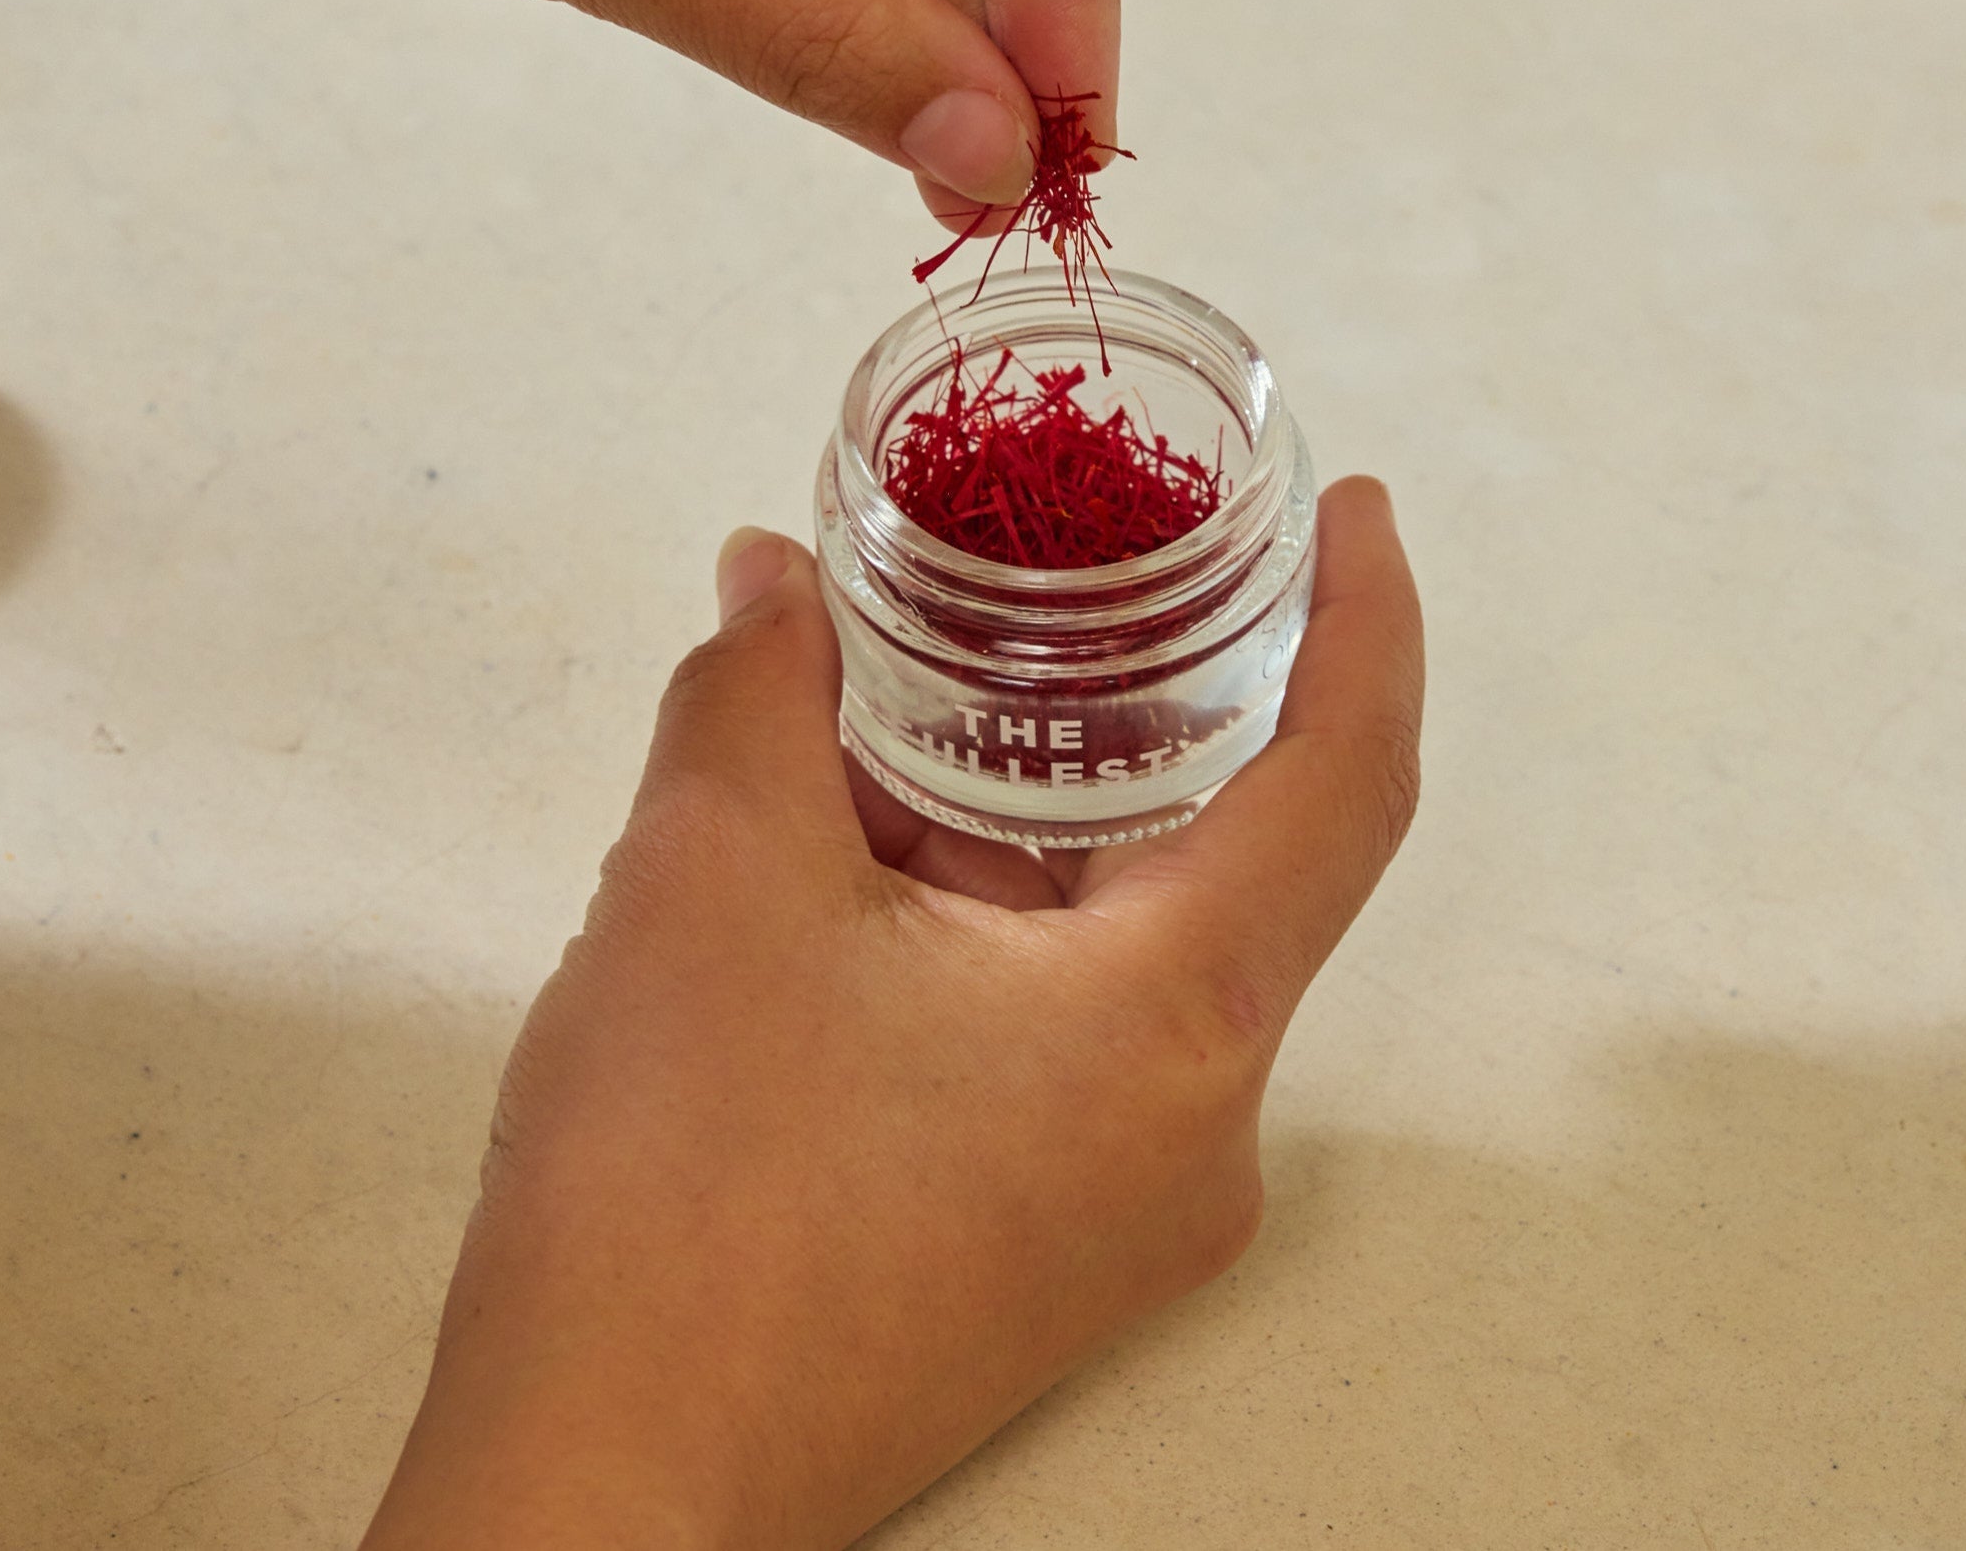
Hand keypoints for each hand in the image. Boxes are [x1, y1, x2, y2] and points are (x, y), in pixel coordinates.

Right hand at [361, 479, 1422, 1550]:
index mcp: (1181, 1022)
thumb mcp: (713, 872)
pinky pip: (1058, 1038)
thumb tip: (773, 582)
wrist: (597, 1496)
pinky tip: (851, 862)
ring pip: (1116, 948)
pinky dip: (984, 928)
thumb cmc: (680, 1201)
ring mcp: (1120, 1212)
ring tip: (890, 708)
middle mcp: (1195, 1129)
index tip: (1355, 513)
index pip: (1348, 776)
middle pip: (1220, 856)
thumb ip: (761, 689)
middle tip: (1056, 583)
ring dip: (1017, 820)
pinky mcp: (1034, 1254)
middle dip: (1128, 707)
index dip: (1368, 620)